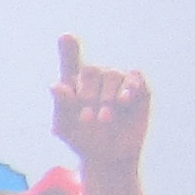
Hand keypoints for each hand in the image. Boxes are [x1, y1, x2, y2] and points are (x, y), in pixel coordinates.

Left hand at [49, 35, 149, 179]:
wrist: (108, 157)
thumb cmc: (82, 140)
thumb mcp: (66, 127)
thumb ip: (61, 106)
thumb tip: (55, 86)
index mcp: (75, 83)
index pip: (70, 62)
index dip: (68, 49)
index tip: (65, 37)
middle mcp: (97, 78)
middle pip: (91, 71)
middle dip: (88, 92)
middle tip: (87, 117)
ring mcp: (119, 82)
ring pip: (113, 75)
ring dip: (107, 97)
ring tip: (103, 118)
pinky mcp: (139, 90)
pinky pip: (135, 78)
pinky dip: (129, 86)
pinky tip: (123, 100)